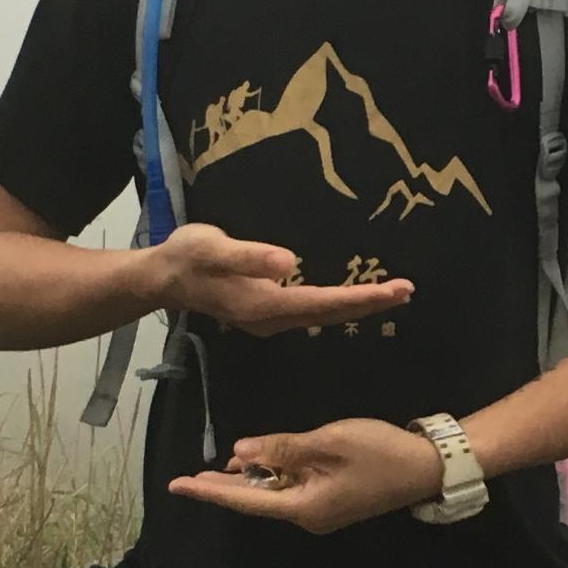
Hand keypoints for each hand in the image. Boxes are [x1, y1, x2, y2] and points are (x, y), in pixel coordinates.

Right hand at [154, 223, 412, 336]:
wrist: (161, 277)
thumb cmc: (187, 257)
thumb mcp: (214, 248)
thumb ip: (250, 256)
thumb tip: (290, 262)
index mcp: (265, 306)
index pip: (324, 303)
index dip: (361, 298)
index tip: (394, 291)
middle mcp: (272, 319)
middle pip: (330, 314)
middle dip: (369, 304)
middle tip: (406, 291)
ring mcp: (268, 318)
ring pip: (322, 314)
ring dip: (355, 305)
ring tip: (388, 293)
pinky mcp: (265, 311)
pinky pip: (310, 310)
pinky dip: (336, 303)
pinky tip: (349, 295)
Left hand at [170, 419, 445, 535]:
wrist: (428, 466)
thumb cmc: (379, 452)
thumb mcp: (328, 442)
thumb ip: (283, 448)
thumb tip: (241, 452)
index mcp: (303, 507)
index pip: (246, 500)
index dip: (210, 491)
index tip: (178, 485)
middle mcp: (307, 516)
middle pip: (256, 501)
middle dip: (223, 487)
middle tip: (187, 478)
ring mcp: (321, 510)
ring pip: (273, 494)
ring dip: (249, 480)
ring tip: (217, 466)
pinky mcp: (332, 500)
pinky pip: (291, 490)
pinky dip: (272, 477)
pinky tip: (258, 463)